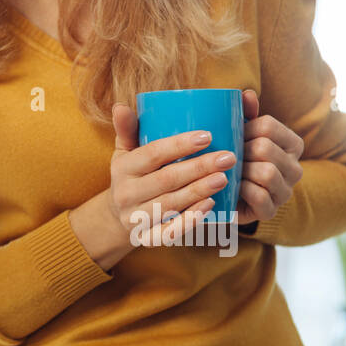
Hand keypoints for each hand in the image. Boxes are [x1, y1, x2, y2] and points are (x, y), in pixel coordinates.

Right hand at [69, 104, 233, 267]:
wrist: (117, 217)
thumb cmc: (131, 175)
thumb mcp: (124, 152)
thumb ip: (127, 129)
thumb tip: (120, 106)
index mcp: (122, 168)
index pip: (152, 154)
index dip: (179, 145)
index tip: (207, 135)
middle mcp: (126, 194)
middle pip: (166, 179)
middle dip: (199, 168)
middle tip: (228, 157)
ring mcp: (135, 218)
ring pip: (171, 204)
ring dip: (200, 191)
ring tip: (225, 178)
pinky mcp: (146, 238)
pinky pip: (170, 232)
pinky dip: (190, 219)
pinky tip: (211, 205)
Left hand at [235, 89, 304, 226]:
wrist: (229, 195)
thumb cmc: (238, 158)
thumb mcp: (242, 134)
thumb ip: (246, 114)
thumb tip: (246, 93)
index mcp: (292, 144)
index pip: (268, 125)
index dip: (244, 128)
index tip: (234, 135)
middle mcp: (295, 168)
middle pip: (265, 148)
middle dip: (240, 150)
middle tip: (226, 154)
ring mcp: (286, 191)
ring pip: (266, 172)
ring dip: (241, 171)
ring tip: (229, 170)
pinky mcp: (271, 211)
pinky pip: (260, 197)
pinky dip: (242, 190)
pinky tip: (232, 187)